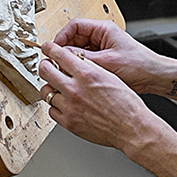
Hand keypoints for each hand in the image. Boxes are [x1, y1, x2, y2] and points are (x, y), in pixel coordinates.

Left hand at [39, 41, 171, 153]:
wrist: (131, 128)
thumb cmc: (126, 104)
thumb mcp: (110, 76)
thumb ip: (89, 67)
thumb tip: (75, 61)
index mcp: (87, 74)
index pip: (60, 55)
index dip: (50, 49)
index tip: (47, 48)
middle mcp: (75, 89)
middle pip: (46, 71)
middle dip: (45, 66)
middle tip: (47, 66)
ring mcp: (70, 107)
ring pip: (46, 92)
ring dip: (50, 88)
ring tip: (57, 88)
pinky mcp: (69, 123)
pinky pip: (52, 110)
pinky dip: (56, 106)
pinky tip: (64, 104)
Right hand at [50, 19, 176, 96]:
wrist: (154, 77)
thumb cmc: (139, 66)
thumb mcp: (107, 63)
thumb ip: (82, 59)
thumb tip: (62, 56)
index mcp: (104, 29)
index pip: (75, 25)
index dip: (62, 36)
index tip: (54, 49)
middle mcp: (102, 35)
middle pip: (75, 37)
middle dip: (65, 49)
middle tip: (57, 62)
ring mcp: (103, 46)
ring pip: (79, 49)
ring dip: (73, 59)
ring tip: (68, 70)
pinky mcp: (105, 58)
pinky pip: (86, 59)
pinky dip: (81, 66)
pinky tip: (78, 75)